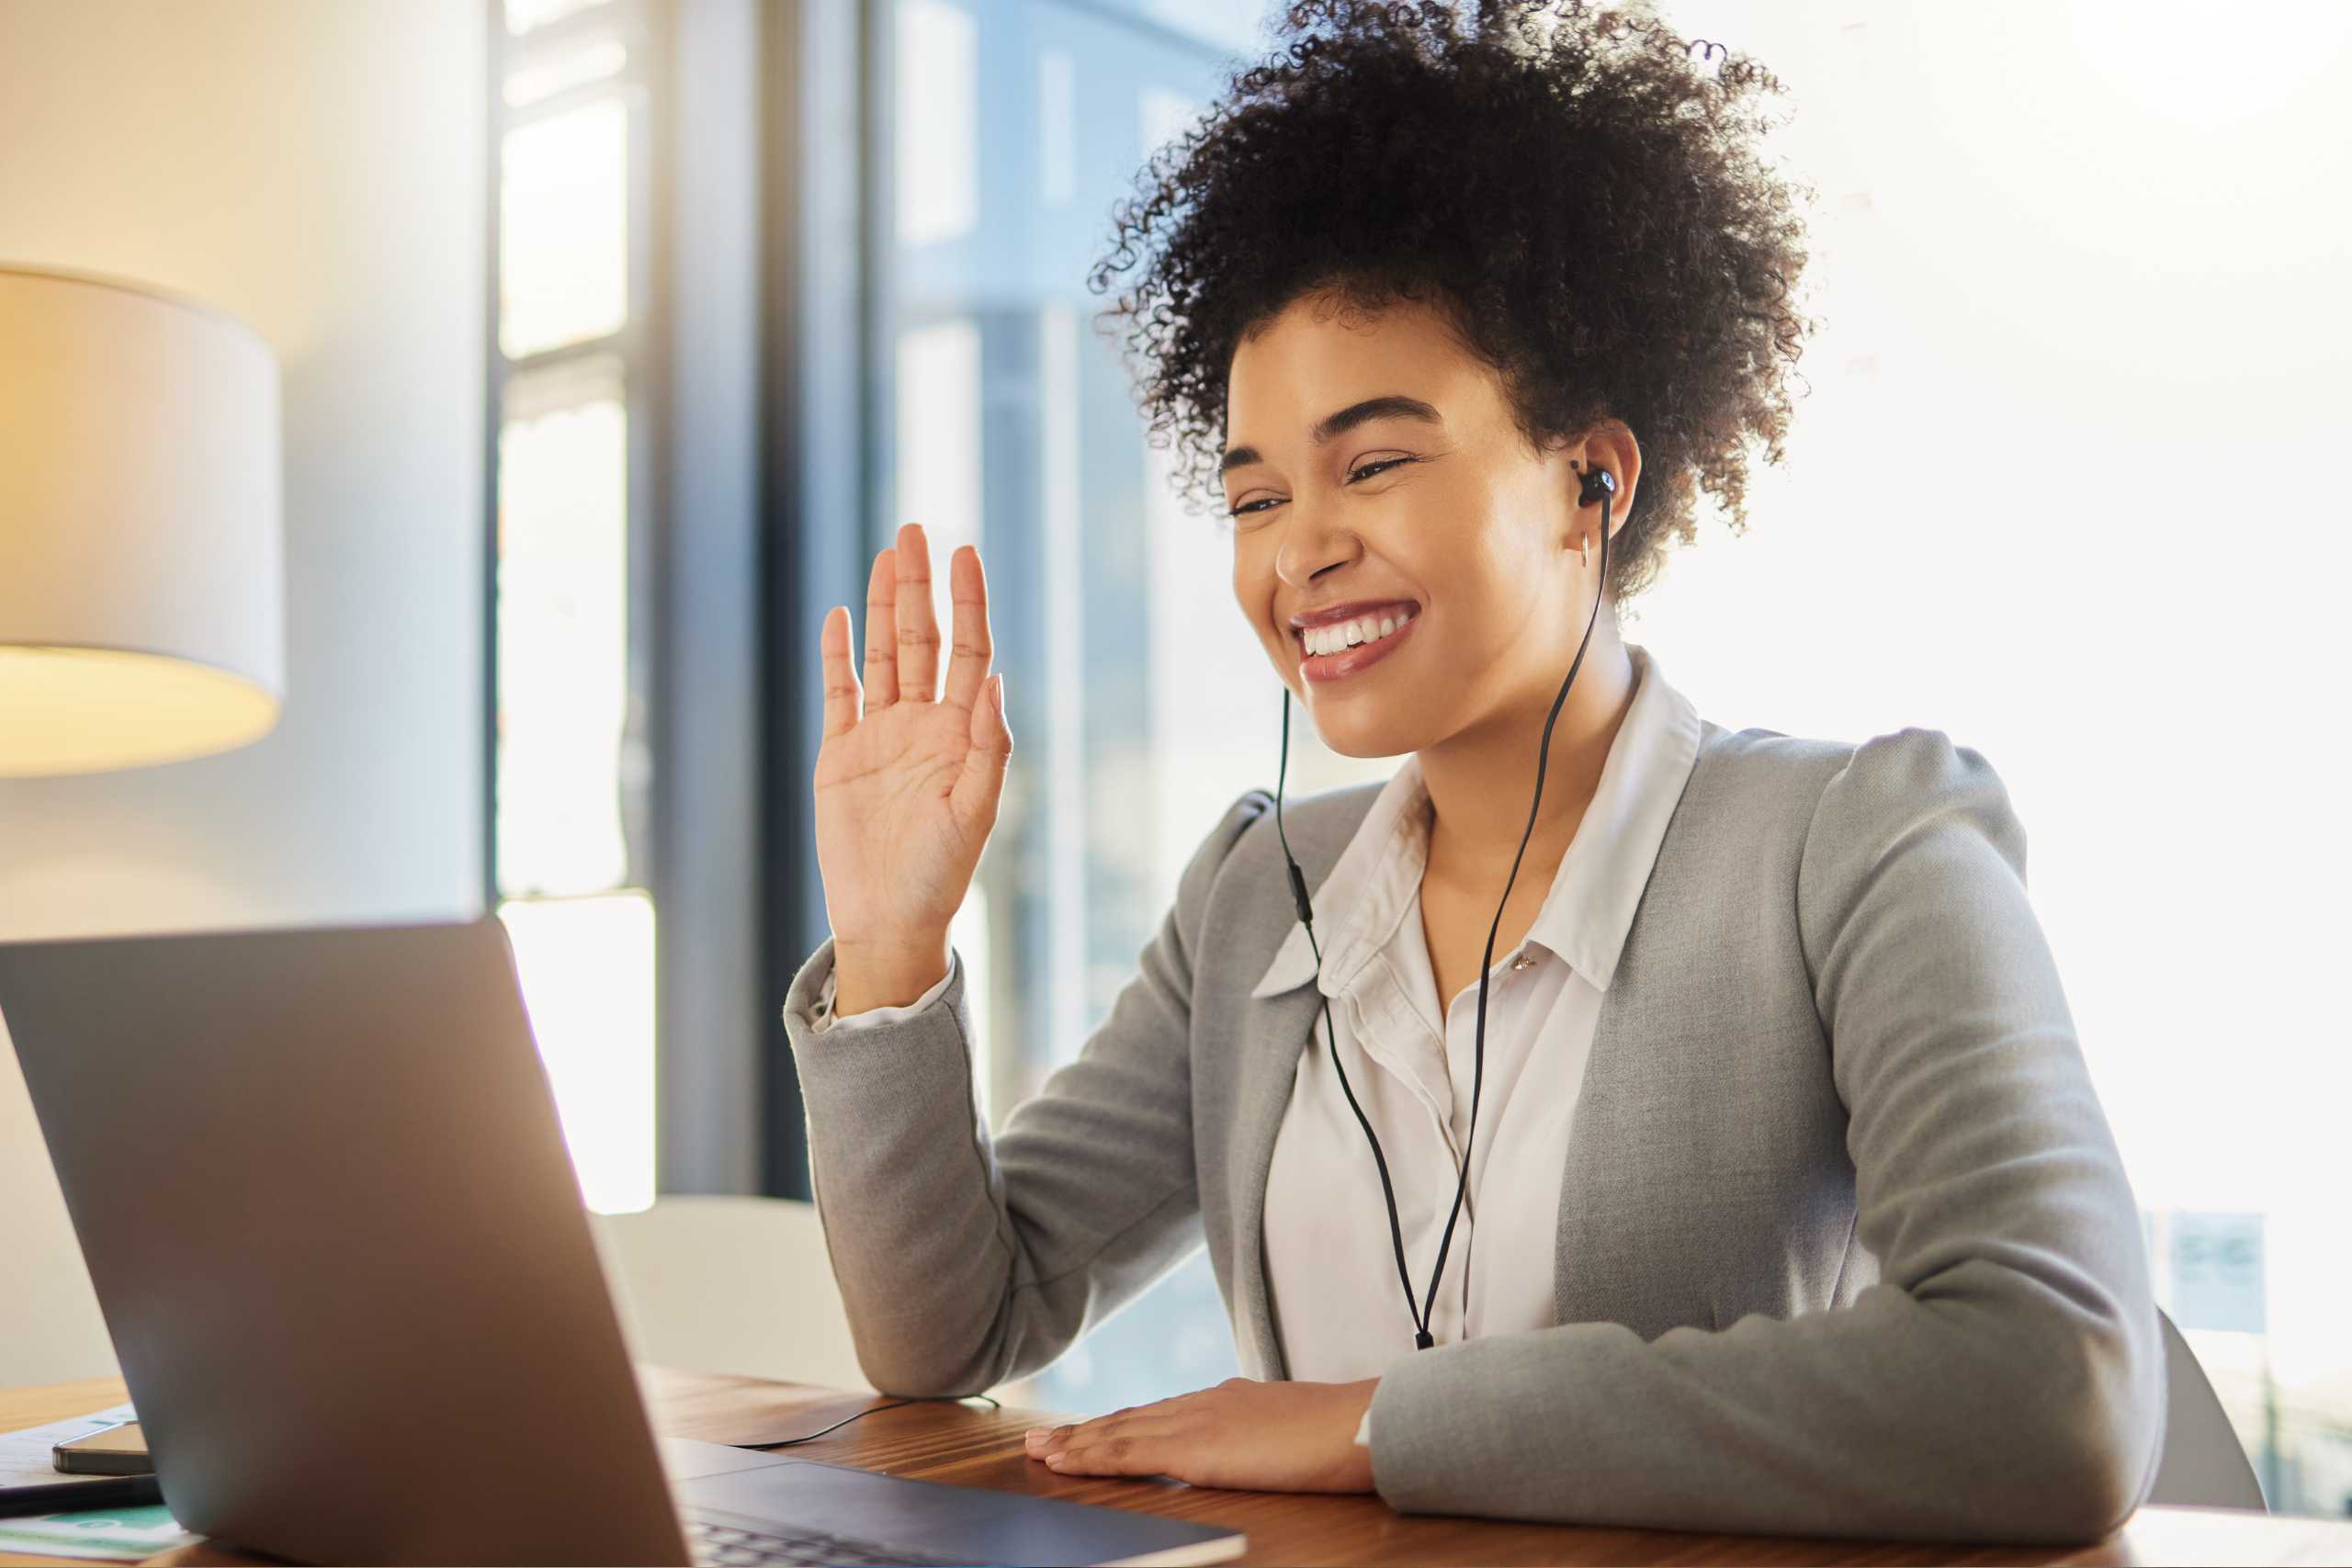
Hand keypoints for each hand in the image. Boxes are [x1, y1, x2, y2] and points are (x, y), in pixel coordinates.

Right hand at [815, 526, 1012, 1013]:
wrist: (887, 920)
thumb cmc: (941, 875)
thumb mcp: (974, 811)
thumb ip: (987, 746)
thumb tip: (996, 680)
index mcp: (961, 734)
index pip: (968, 652)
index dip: (967, 603)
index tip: (965, 556)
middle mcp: (923, 726)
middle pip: (921, 639)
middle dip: (919, 586)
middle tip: (916, 530)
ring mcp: (880, 737)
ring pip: (881, 655)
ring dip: (881, 605)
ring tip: (887, 554)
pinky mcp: (840, 755)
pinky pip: (838, 694)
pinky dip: (837, 656)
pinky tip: (837, 617)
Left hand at [1022, 1378, 1378, 1492]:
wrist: (1361, 1424)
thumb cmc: (1342, 1433)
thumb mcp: (1291, 1430)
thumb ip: (1261, 1434)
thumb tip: (1247, 1446)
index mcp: (1227, 1400)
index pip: (1160, 1414)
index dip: (1118, 1424)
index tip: (1087, 1431)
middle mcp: (1205, 1403)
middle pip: (1130, 1419)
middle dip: (1084, 1432)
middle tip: (1040, 1439)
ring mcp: (1197, 1420)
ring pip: (1120, 1432)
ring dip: (1077, 1443)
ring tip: (1040, 1452)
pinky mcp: (1195, 1446)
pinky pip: (1130, 1452)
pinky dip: (1092, 1456)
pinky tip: (1066, 1462)